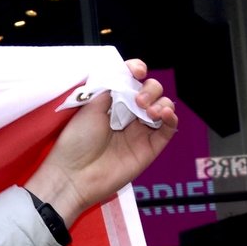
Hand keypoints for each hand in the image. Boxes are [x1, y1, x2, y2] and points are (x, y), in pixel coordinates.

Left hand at [23, 59, 178, 225]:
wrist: (75, 174)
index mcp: (112, 102)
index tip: (137, 71)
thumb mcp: (89, 106)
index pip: (132, 80)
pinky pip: (169, 130)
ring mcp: (140, 131)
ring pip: (163, 107)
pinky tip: (165, 114)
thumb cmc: (76, 141)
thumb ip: (109, 87)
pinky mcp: (150, 148)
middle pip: (151, 91)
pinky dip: (171, 118)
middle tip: (137, 100)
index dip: (137, 70)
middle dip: (149, 89)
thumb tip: (125, 75)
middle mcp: (128, 115)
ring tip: (147, 110)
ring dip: (161, 101)